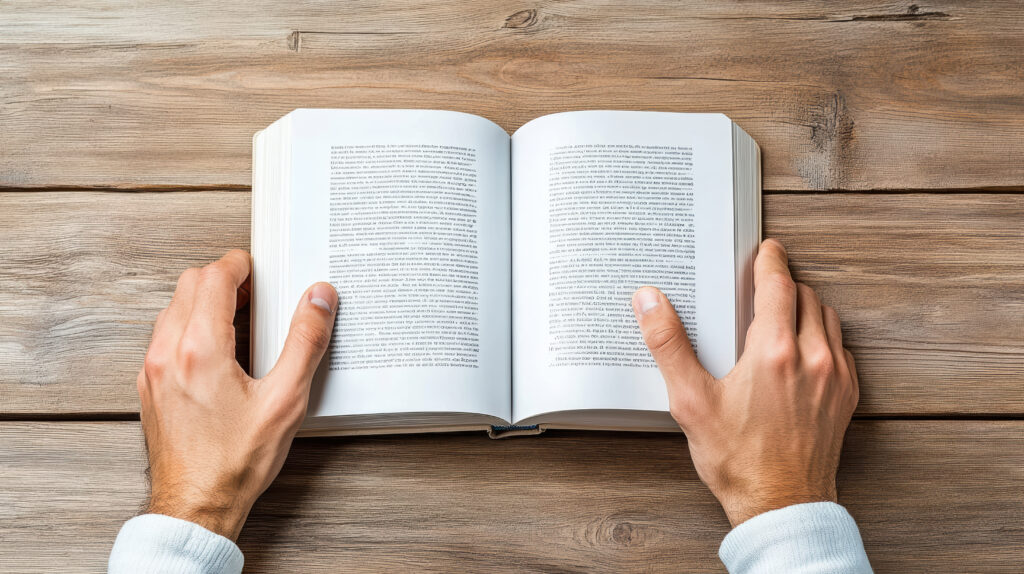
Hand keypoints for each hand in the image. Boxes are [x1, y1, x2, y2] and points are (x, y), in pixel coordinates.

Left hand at [138, 250, 337, 539]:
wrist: (196, 505)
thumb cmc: (234, 462)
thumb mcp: (285, 400)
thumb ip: (305, 342)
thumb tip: (318, 300)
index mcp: (200, 349)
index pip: (213, 278)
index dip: (239, 265)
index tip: (257, 269)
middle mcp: (168, 353)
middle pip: (188, 285)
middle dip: (222, 278)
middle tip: (254, 291)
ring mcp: (152, 370)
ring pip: (172, 309)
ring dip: (204, 301)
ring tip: (239, 318)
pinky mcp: (149, 386)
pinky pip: (164, 336)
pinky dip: (190, 326)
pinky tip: (218, 349)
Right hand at [632, 238, 858, 526]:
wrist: (781, 505)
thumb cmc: (738, 460)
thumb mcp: (690, 401)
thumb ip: (668, 344)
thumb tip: (650, 302)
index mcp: (774, 352)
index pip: (778, 285)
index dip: (770, 261)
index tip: (766, 250)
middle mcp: (812, 358)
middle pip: (807, 297)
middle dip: (785, 284)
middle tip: (763, 284)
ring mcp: (835, 378)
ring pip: (828, 320)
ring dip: (806, 308)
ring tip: (780, 313)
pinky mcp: (846, 397)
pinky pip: (841, 349)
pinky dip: (823, 338)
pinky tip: (801, 352)